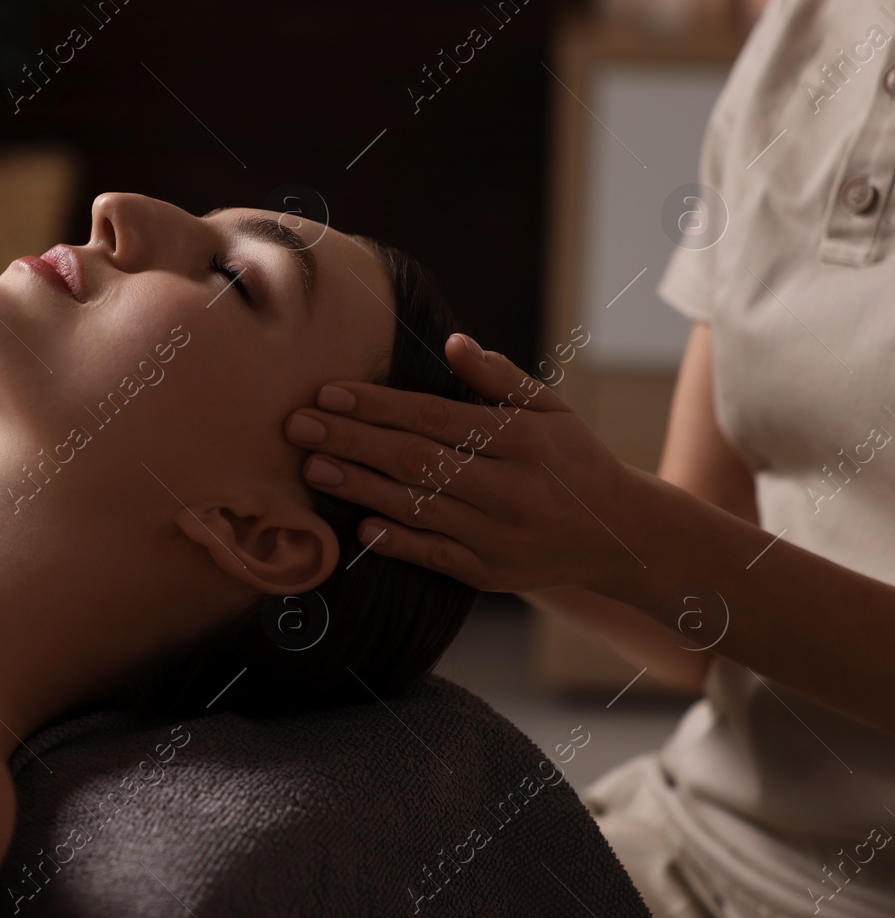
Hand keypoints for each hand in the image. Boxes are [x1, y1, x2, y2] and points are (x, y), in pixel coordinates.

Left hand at [284, 333, 644, 593]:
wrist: (620, 536)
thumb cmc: (573, 460)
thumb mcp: (551, 410)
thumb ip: (500, 378)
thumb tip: (454, 343)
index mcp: (524, 442)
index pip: (435, 418)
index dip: (378, 406)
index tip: (330, 393)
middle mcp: (511, 490)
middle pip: (416, 461)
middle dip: (352, 441)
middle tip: (298, 426)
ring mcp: (499, 537)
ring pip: (416, 508)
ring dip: (359, 487)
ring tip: (314, 466)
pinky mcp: (490, 574)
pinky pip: (434, 557)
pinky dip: (396, 541)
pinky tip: (358, 524)